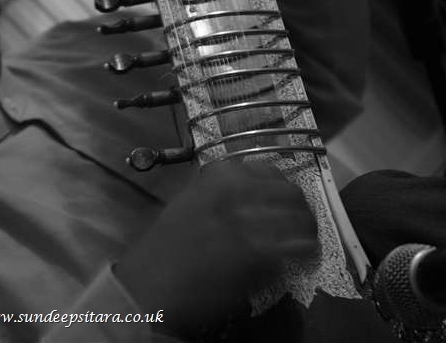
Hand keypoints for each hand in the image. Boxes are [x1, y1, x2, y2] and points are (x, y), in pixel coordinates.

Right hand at [114, 161, 317, 338]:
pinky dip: (303, 253)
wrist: (149, 282)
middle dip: (301, 209)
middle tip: (301, 225)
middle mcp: (236, 190)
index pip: (269, 171)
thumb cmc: (165, 245)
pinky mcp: (258, 252)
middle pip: (290, 193)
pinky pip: (297, 247)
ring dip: (306, 230)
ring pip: (300, 219)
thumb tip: (255, 197)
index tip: (282, 202)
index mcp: (218, 175)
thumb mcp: (189, 203)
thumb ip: (220, 192)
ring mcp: (249, 219)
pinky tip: (300, 260)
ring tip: (305, 243)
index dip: (281, 188)